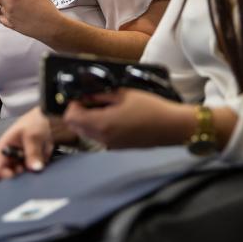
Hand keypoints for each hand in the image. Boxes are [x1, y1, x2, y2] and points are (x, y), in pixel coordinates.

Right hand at [0, 107, 54, 178]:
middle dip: (24, 171)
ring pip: (26, 172)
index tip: (18, 175)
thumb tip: (35, 168)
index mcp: (4, 147)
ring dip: (35, 166)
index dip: (6, 175)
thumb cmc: (35, 120)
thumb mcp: (32, 136)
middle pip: (12, 173)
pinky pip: (36, 168)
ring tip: (41, 152)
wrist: (48, 115)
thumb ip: (32, 153)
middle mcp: (11, 155)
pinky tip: (45, 151)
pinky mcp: (32, 159)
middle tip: (32, 164)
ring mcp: (21, 158)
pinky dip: (42, 162)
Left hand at [62, 89, 193, 149]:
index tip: (82, 96)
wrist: (171, 127)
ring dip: (87, 120)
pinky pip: (98, 137)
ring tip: (103, 106)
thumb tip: (85, 95)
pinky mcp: (117, 147)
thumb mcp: (123, 94)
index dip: (73, 104)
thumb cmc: (149, 107)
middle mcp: (102, 138)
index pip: (71, 117)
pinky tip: (112, 116)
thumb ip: (100, 95)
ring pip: (85, 133)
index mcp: (102, 123)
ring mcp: (109, 145)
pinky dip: (97, 126)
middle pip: (75, 127)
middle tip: (91, 100)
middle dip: (78, 112)